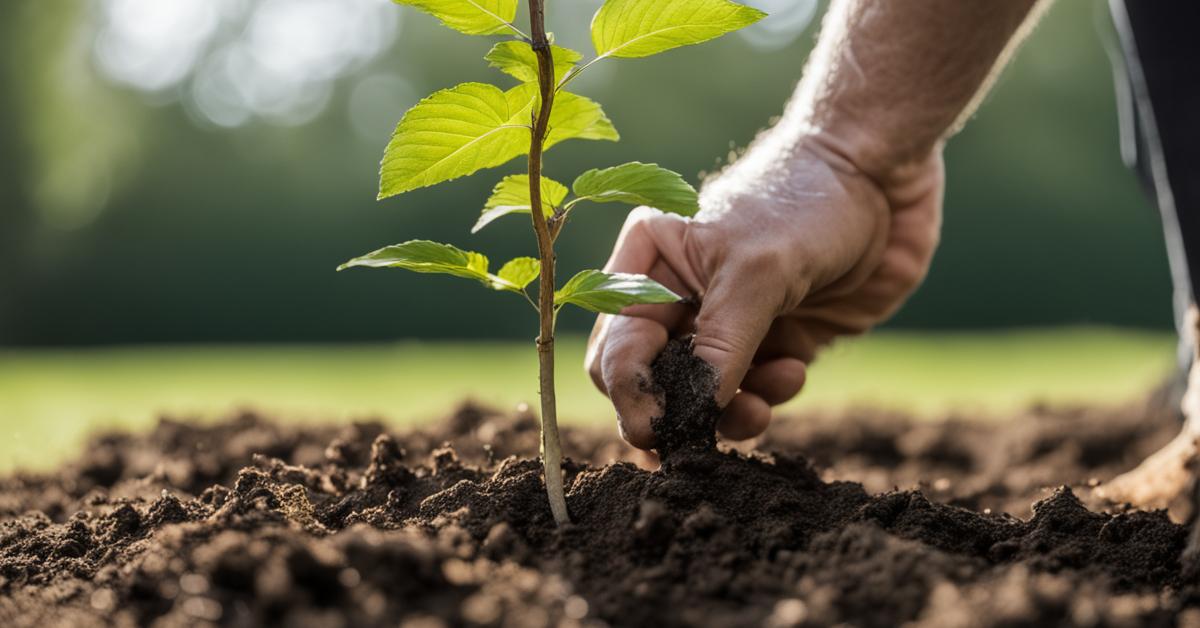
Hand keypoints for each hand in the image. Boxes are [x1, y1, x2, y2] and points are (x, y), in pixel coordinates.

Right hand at [585, 136, 942, 448]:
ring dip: (729, 412)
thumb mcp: (755, 272)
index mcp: (648, 266)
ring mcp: (726, 324)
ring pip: (703, 399)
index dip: (632, 394)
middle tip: (702, 436)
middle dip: (680, 412)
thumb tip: (689, 416)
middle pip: (653, 382)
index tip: (662, 429)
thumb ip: (719, 347)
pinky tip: (794, 371)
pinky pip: (752, 393)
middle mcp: (678, 298)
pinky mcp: (773, 343)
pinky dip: (768, 397)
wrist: (887, 178)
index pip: (617, 349)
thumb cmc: (808, 200)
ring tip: (762, 405)